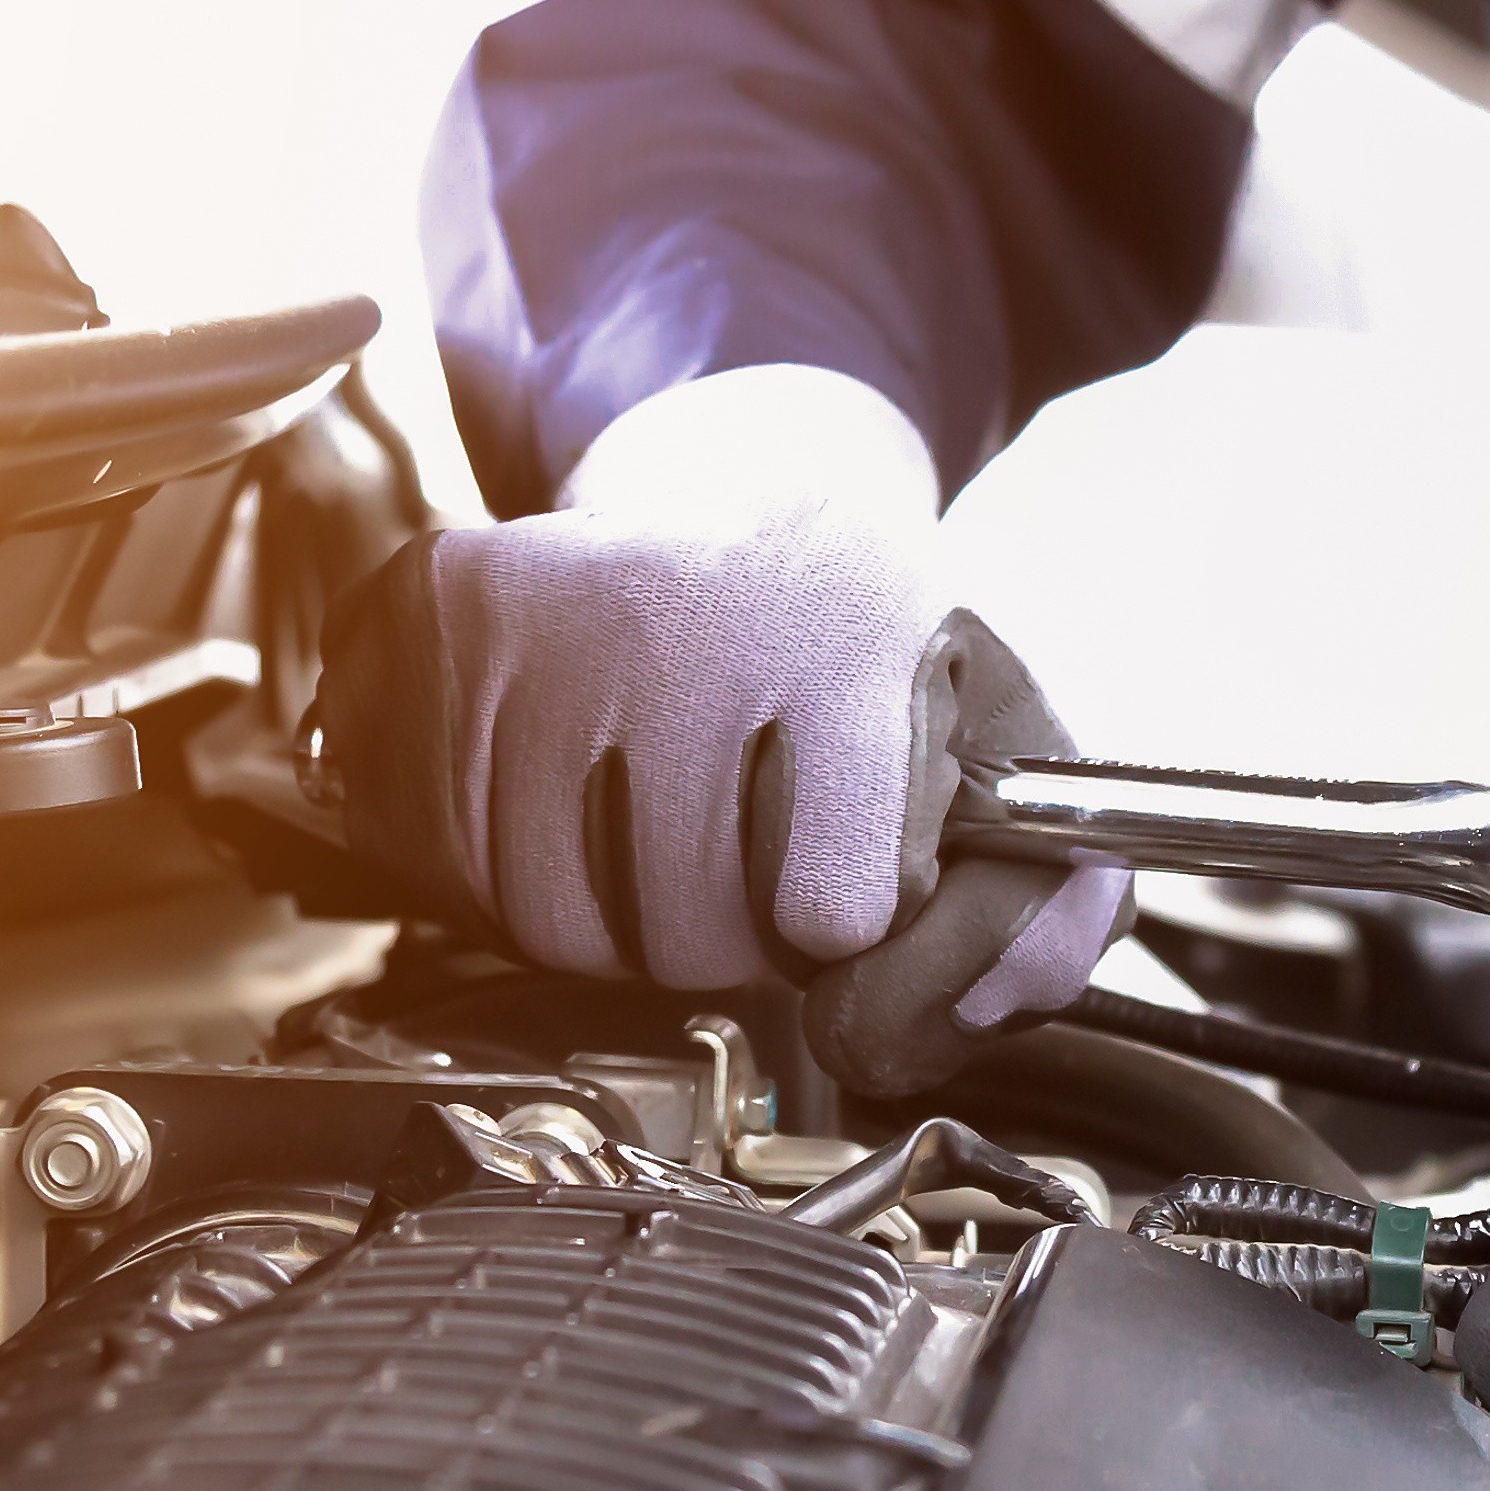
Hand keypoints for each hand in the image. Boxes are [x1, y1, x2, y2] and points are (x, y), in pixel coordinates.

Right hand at [313, 365, 1127, 1092]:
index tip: (858, 876)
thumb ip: (1049, 902)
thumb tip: (987, 1002)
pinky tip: (583, 805)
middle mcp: (681, 612)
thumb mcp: (1007, 745)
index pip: (839, 907)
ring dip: (630, 924)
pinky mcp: (440, 626)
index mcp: (846, 633)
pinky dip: (526, 881)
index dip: (851, 926)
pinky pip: (466, 871)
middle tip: (759, 847)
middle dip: (741, 938)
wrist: (736, 489)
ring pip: (568, 927)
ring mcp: (544, 618)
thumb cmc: (870, 647)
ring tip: (676, 824)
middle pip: (694, 937)